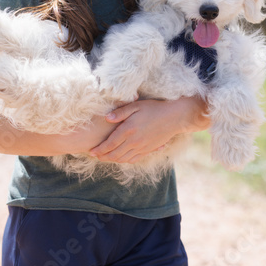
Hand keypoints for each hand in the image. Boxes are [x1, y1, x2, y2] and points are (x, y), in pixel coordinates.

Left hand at [89, 96, 209, 163]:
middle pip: (114, 154)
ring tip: (105, 158)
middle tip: (95, 156)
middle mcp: (134, 141)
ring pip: (123, 158)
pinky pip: (134, 159)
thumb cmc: (154, 108)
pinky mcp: (149, 150)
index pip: (110, 144)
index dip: (99, 149)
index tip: (91, 151)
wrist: (174, 117)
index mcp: (129, 130)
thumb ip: (120, 112)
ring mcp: (142, 147)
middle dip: (103, 157)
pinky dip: (125, 160)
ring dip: (112, 160)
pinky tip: (121, 158)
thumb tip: (106, 118)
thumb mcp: (135, 105)